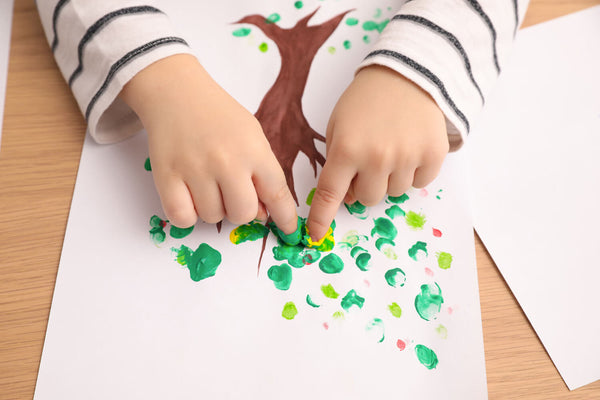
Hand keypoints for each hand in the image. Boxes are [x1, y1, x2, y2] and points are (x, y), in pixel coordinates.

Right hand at [120, 54, 297, 232]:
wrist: (176, 92)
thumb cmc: (218, 116)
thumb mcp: (252, 135)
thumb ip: (262, 173)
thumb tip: (264, 215)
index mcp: (253, 150)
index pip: (277, 193)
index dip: (285, 218)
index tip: (290, 231)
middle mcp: (227, 161)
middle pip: (243, 214)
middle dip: (241, 211)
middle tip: (231, 193)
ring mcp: (195, 169)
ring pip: (213, 217)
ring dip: (213, 209)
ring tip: (207, 184)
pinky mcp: (166, 176)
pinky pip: (182, 218)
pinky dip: (187, 214)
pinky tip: (189, 196)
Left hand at [307, 65, 448, 239]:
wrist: (408, 72)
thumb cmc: (366, 99)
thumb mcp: (338, 124)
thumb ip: (338, 160)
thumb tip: (347, 196)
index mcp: (346, 149)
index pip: (331, 194)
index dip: (322, 217)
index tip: (317, 234)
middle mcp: (376, 158)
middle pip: (367, 199)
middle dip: (364, 186)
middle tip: (369, 162)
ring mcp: (406, 158)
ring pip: (394, 193)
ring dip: (390, 178)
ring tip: (392, 147)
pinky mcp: (433, 155)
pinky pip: (420, 183)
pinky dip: (414, 171)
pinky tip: (410, 147)